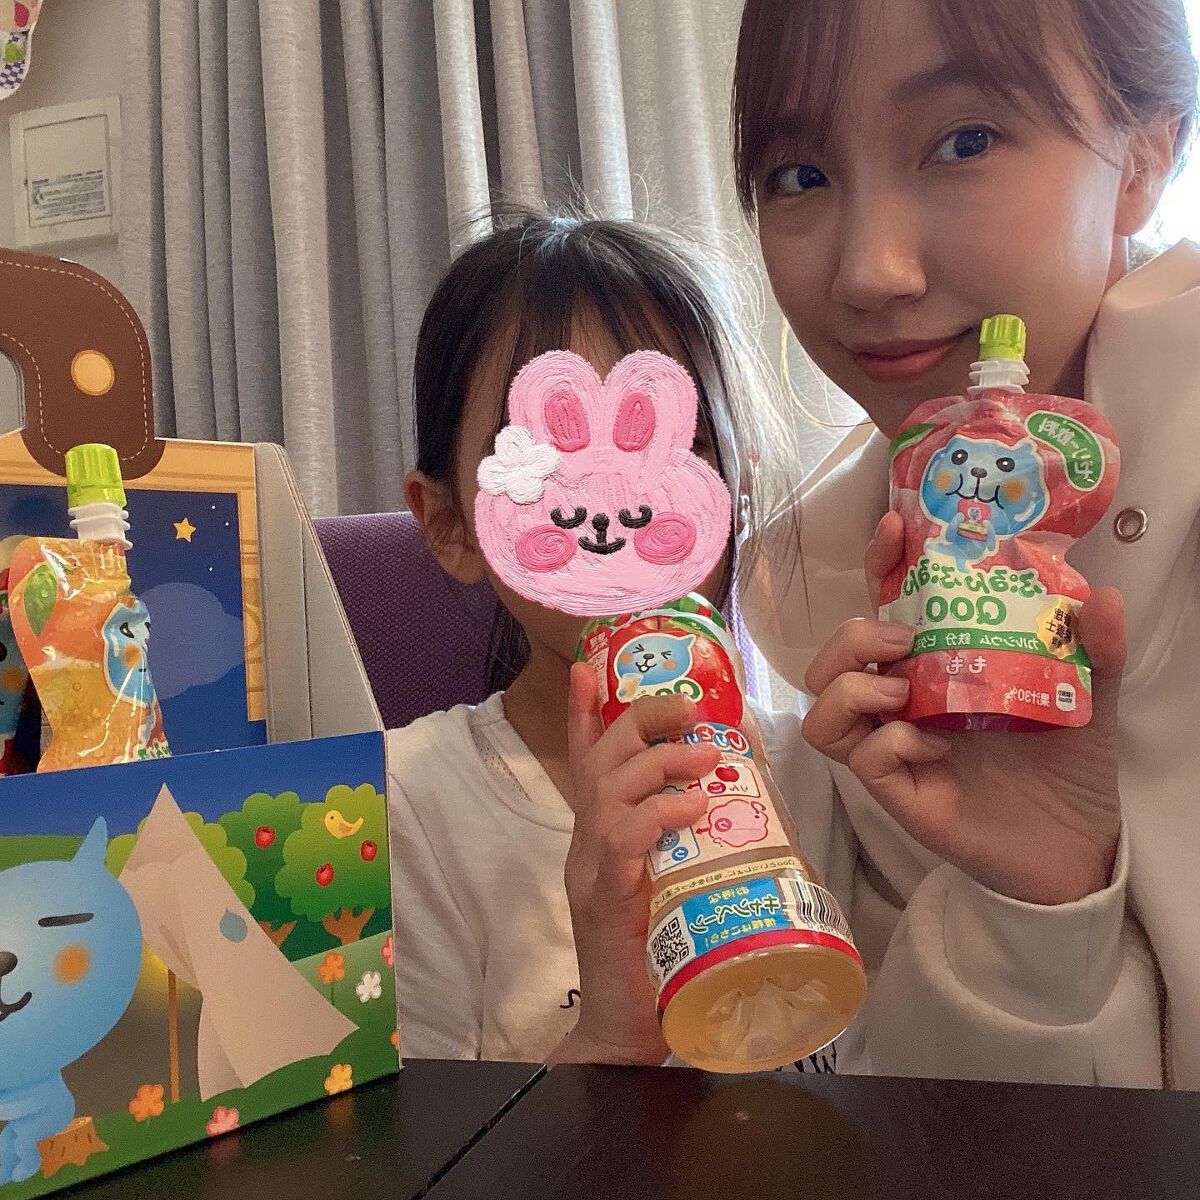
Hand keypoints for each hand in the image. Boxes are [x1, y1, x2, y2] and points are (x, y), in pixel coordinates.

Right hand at [549, 663, 719, 1064]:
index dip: (585, 713)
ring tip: (702, 754)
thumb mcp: (676, 884)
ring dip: (658, 761)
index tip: (589, 667)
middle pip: (601, 759)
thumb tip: (727, 805)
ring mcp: (590, 867)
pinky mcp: (604, 898)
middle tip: (687, 709)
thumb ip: (687, 844)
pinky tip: (691, 807)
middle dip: (640, 720)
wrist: (628, 1031)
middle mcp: (588, 842)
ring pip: (610, 788)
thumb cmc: (659, 956)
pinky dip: (657, 813)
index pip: (587, 761)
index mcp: (602, 835)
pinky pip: (623, 838)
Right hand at [801, 512, 1123, 905]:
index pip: (881, 605)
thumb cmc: (1068, 760)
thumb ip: (1094, 646)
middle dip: (851, 637)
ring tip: (906, 698)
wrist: (1078, 840)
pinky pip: (863, 759)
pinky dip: (890, 744)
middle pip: (828, 658)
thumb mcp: (1089, 693)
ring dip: (852, 690)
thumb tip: (1102, 594)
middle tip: (906, 644)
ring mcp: (892, 748)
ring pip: (820, 709)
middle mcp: (900, 702)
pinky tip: (938, 748)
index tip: (894, 530)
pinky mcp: (898, 792)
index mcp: (932, 665)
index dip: (876, 564)